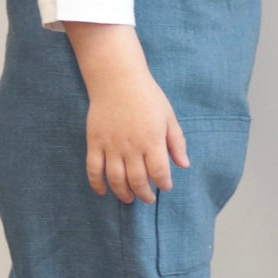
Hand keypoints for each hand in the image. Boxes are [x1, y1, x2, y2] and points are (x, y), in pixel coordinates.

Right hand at [84, 71, 189, 203]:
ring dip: (123, 193)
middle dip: (144, 194)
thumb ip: (176, 141)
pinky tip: (103, 191)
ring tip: (129, 198)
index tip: (165, 186)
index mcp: (152, 140)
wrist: (117, 79)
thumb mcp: (168, 116)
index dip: (163, 184)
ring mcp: (111, 145)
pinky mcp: (95, 142)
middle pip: (137, 180)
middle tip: (148, 198)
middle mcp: (131, 146)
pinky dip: (97, 184)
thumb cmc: (147, 96)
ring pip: (116, 179)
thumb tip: (184, 165)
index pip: (159, 172)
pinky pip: (93, 169)